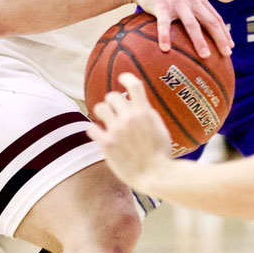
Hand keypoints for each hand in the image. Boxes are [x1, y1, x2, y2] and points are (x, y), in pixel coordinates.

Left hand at [86, 73, 172, 189]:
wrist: (155, 175)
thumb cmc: (161, 154)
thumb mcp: (160, 128)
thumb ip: (147, 113)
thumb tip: (137, 103)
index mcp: (144, 112)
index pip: (134, 85)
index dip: (126, 77)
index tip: (122, 77)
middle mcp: (129, 118)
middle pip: (113, 96)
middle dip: (114, 100)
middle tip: (115, 108)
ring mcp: (117, 130)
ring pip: (100, 108)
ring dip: (102, 111)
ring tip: (104, 117)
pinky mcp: (107, 144)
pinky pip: (91, 128)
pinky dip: (94, 129)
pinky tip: (97, 132)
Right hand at [134, 0, 232, 57]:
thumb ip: (194, 12)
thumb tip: (202, 36)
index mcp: (199, 0)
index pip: (216, 18)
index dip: (224, 33)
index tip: (230, 48)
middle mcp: (192, 1)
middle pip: (210, 21)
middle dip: (220, 38)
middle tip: (226, 55)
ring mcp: (178, 3)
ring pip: (192, 24)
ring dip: (200, 41)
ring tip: (205, 56)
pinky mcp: (161, 6)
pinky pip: (164, 24)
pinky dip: (165, 37)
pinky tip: (165, 49)